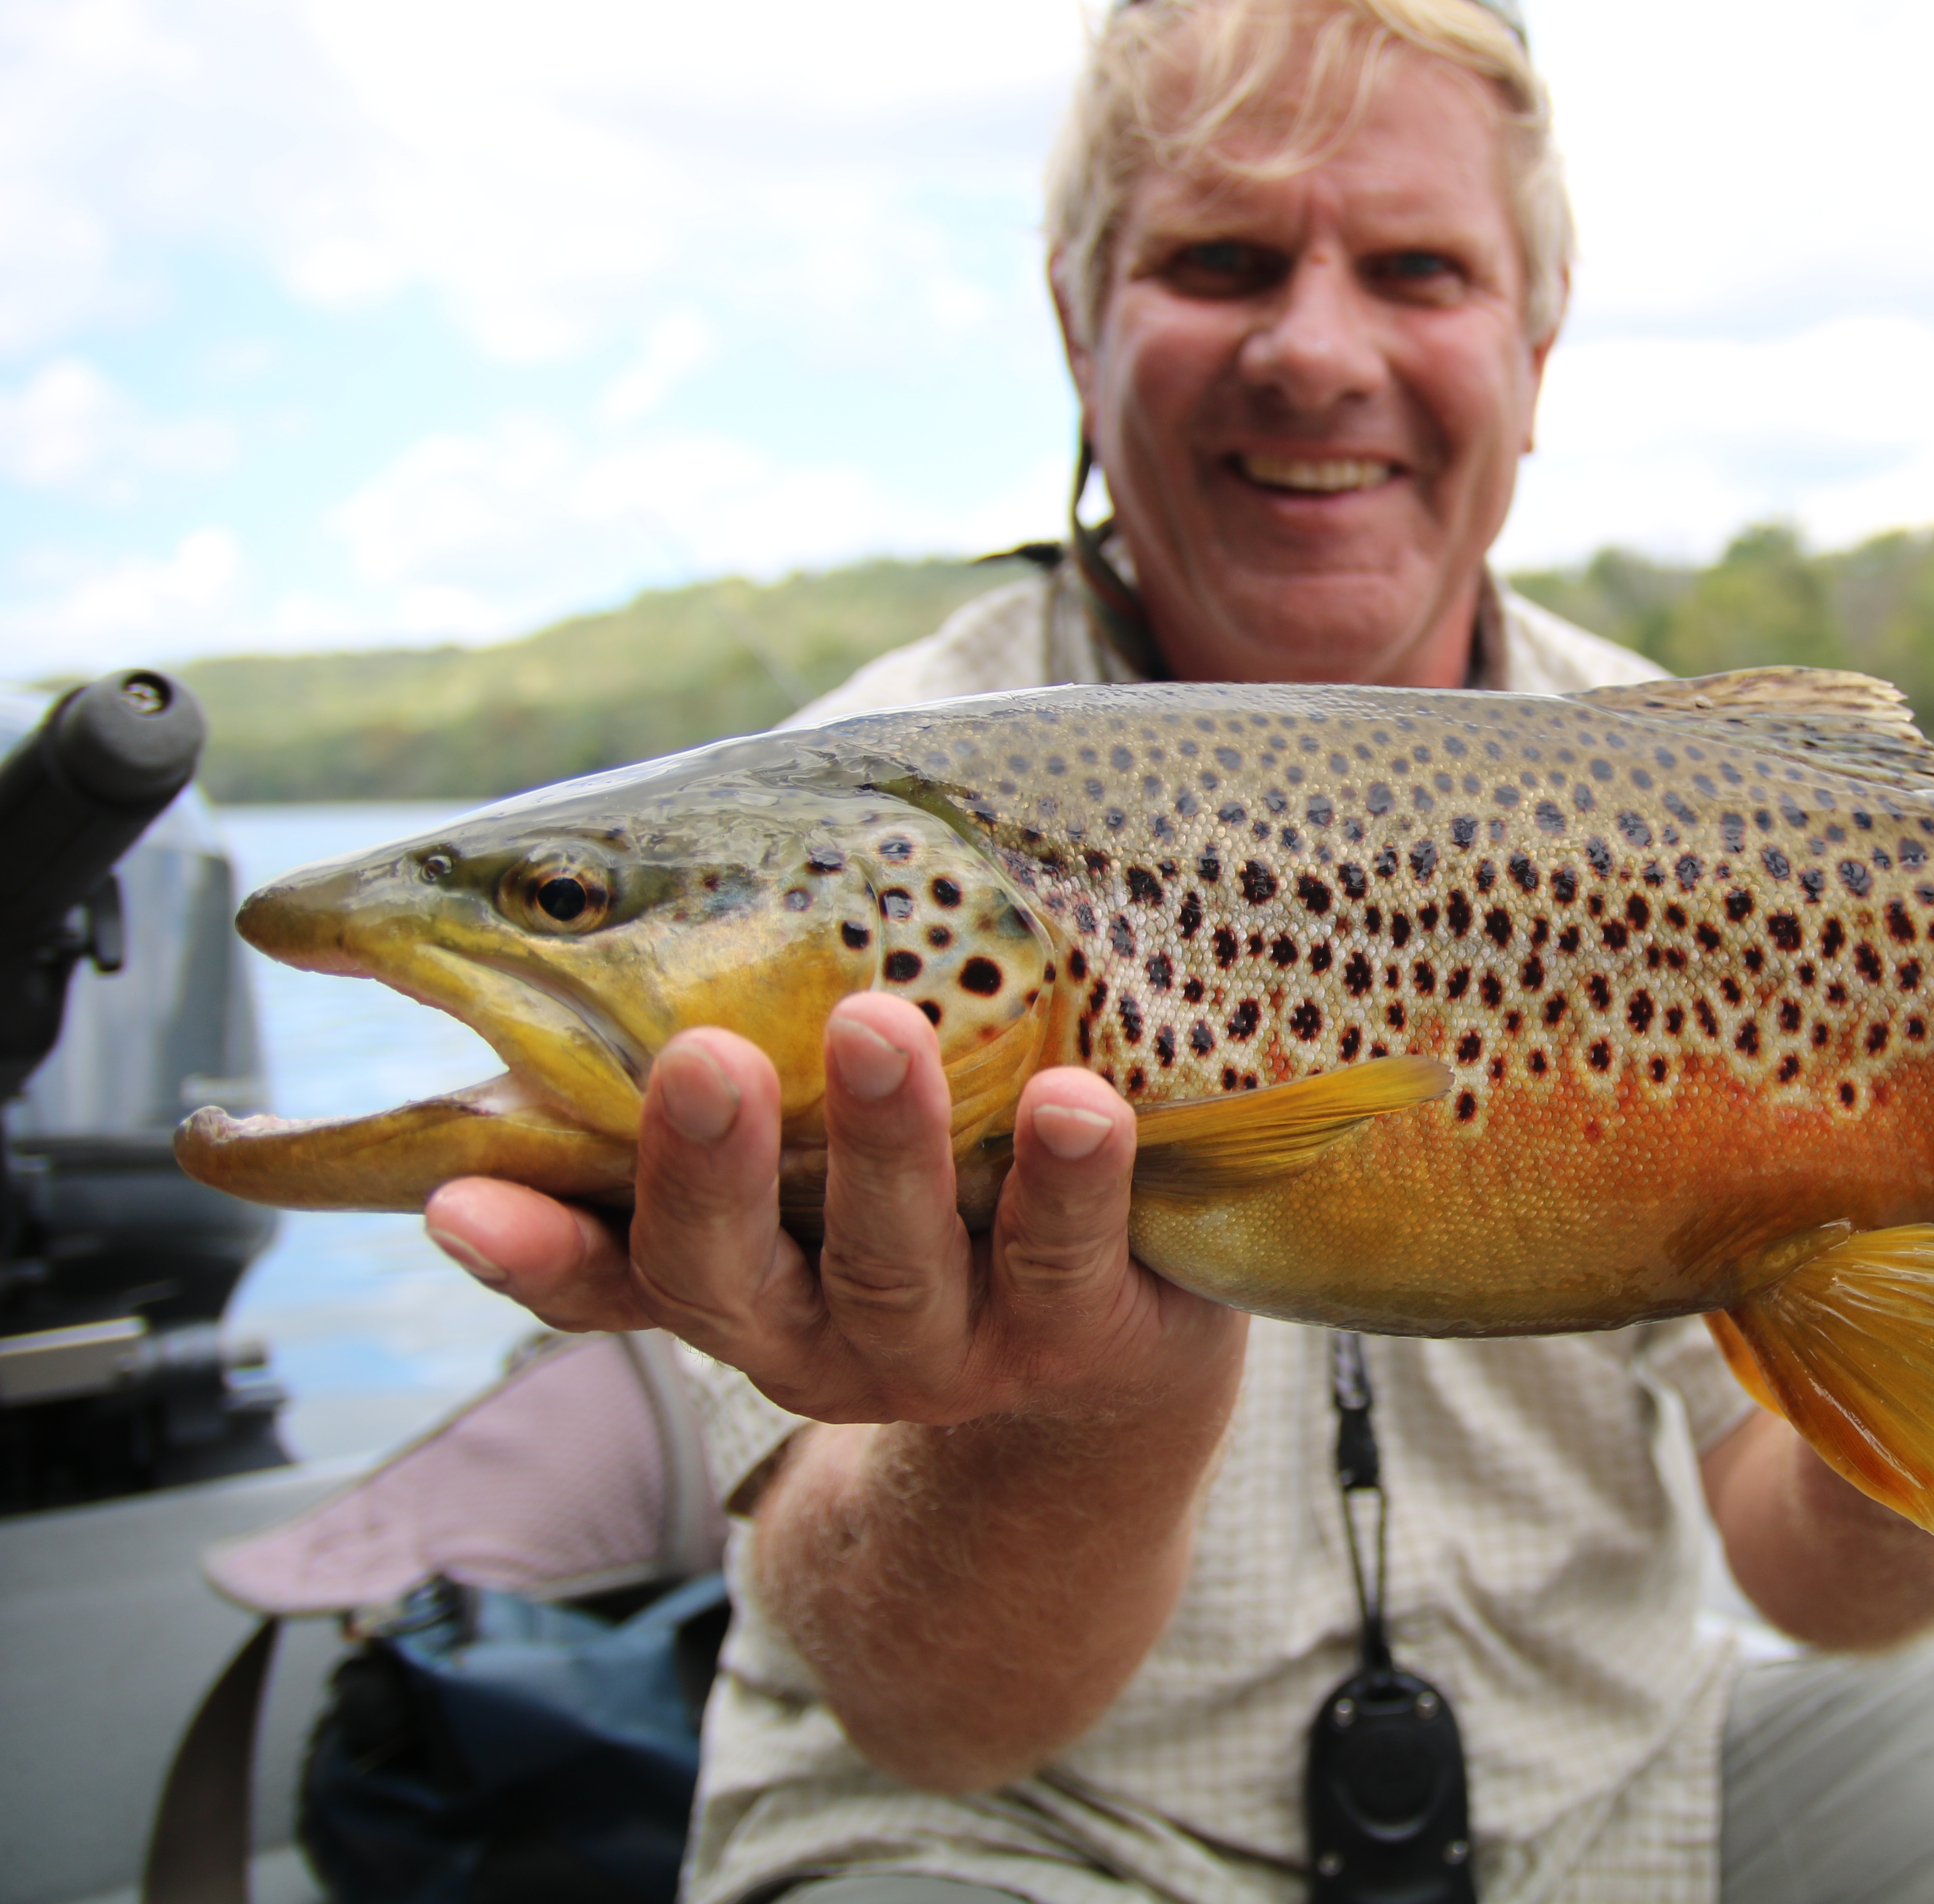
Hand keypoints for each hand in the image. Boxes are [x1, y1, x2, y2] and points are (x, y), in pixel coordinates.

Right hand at [422, 992, 1244, 1425]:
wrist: (1114, 1342)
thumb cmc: (928, 1187)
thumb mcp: (810, 1156)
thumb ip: (707, 1080)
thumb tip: (560, 954)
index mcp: (729, 1277)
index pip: (600, 1274)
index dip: (527, 1251)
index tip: (456, 1197)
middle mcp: (815, 1329)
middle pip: (730, 1269)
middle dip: (706, 1168)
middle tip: (699, 1057)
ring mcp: (947, 1341)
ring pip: (895, 1259)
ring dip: (883, 1144)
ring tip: (878, 1027)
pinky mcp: (1081, 1329)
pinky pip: (1069, 1252)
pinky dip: (1069, 1177)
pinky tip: (1075, 1100)